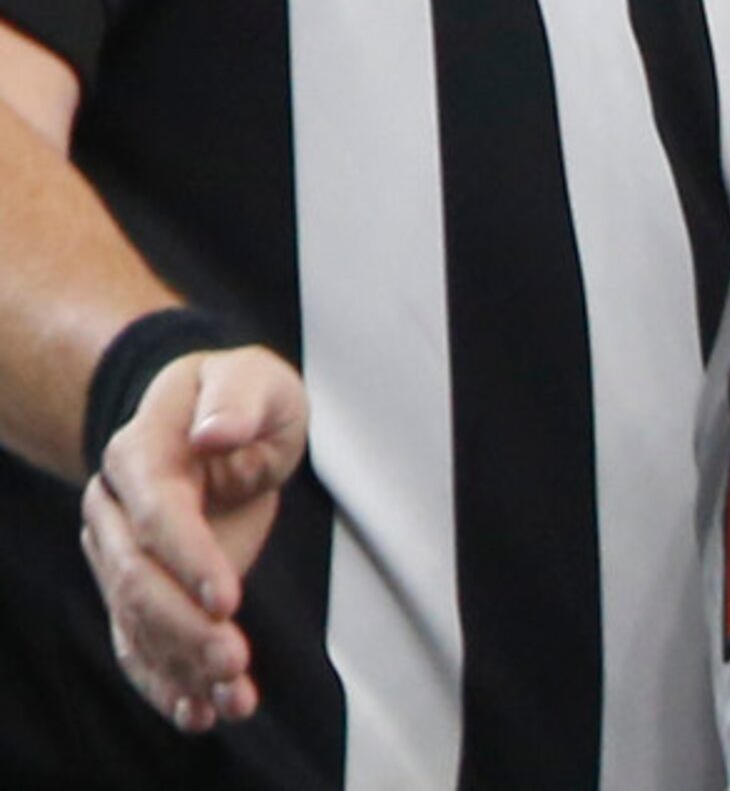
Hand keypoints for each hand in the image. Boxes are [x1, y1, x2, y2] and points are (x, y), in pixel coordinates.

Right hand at [79, 346, 306, 731]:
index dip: (190, 558)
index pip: (157, 515)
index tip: (229, 599)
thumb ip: (237, 400)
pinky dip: (168, 681)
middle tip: (235, 662)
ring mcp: (119, 554)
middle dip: (185, 627)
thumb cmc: (240, 394)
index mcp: (138, 453)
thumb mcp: (253, 378)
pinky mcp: (140, 588)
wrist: (211, 419)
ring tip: (231, 702)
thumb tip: (214, 432)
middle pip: (138, 581)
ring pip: (138, 622)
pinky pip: (141, 642)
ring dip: (181, 667)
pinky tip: (201, 713)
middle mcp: (114, 511)